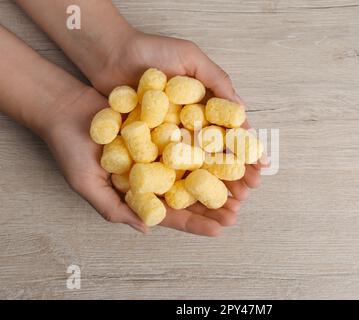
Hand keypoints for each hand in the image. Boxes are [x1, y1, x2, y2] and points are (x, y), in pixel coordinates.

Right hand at [44, 87, 238, 235]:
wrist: (66, 107)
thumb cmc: (70, 149)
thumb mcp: (87, 184)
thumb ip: (114, 209)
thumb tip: (148, 229)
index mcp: (141, 194)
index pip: (173, 213)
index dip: (197, 222)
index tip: (221, 228)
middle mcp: (155, 175)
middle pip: (191, 193)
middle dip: (217, 202)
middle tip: (240, 207)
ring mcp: (161, 152)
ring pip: (197, 167)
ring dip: (220, 175)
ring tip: (244, 182)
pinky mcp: (164, 128)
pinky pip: (190, 138)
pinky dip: (209, 144)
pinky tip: (228, 148)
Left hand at [91, 31, 262, 200]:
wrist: (110, 54)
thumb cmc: (152, 51)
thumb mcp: (191, 58)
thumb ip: (217, 80)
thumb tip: (243, 110)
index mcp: (205, 108)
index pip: (231, 135)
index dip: (247, 153)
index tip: (261, 169)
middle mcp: (189, 126)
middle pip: (216, 156)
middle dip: (233, 176)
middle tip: (247, 195)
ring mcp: (168, 137)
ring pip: (194, 167)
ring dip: (211, 187)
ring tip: (226, 205)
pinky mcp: (146, 144)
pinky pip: (164, 166)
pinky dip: (177, 182)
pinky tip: (190, 200)